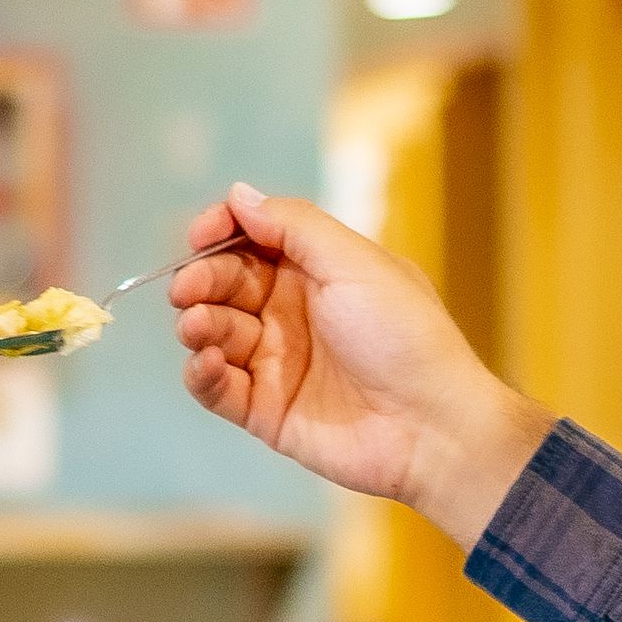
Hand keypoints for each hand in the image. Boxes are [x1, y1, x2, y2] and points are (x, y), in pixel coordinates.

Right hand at [156, 187, 554, 547]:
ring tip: (198, 328)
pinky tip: (207, 363)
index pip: (252, 237)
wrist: (432, 427)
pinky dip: (201, 373)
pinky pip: (217, 387)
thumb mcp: (355, 263)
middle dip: (201, 280)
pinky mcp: (266, 410)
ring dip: (197, 324)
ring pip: (214, 332)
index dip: (222, 230)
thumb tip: (240, 194)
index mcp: (318, 270)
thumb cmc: (406, 337)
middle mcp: (293, 312)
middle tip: (189, 290)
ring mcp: (278, 362)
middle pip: (225, 283)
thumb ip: (295, 226)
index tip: (202, 235)